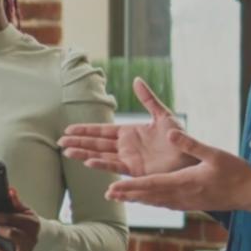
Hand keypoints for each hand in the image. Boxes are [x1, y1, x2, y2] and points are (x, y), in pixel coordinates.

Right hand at [58, 78, 197, 176]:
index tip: (69, 130)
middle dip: (78, 143)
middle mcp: (125, 146)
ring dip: (84, 154)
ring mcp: (128, 159)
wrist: (191, 155)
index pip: (101, 131)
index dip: (85, 131)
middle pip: (96, 144)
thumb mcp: (162, 114)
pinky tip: (88, 162)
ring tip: (67, 152)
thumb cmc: (179, 137)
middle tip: (60, 142)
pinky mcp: (135, 170)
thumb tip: (136, 80)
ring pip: (100, 155)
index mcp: (129, 132)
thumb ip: (148, 99)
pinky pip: (114, 166)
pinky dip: (101, 164)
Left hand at [105, 128, 250, 213]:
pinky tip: (145, 199)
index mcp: (184, 182)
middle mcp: (180, 196)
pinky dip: (151, 201)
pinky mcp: (190, 205)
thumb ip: (190, 143)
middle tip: (107, 194)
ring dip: (136, 199)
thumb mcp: (214, 154)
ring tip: (119, 197)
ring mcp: (185, 203)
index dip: (129, 187)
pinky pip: (165, 204)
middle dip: (127, 194)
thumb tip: (170, 132)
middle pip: (148, 196)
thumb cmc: (235, 172)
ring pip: (155, 202)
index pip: (150, 185)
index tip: (112, 188)